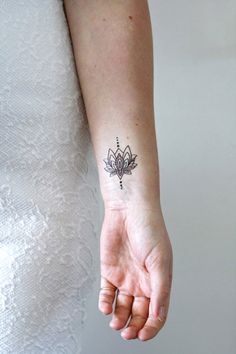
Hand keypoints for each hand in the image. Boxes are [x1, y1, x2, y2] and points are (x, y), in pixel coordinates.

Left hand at [98, 203, 172, 340]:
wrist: (128, 210)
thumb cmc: (149, 230)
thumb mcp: (160, 262)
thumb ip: (159, 290)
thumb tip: (157, 315)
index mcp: (158, 281)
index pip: (157, 312)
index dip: (151, 326)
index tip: (143, 335)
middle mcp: (142, 282)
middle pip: (139, 313)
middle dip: (134, 326)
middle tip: (127, 333)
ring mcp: (125, 277)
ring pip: (122, 307)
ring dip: (119, 318)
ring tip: (115, 323)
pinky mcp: (110, 271)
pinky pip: (107, 293)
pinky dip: (106, 303)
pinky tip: (106, 307)